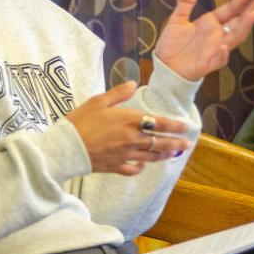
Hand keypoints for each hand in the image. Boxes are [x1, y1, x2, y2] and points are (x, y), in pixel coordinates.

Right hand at [67, 81, 192, 175]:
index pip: (159, 123)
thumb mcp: (97, 101)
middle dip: (175, 143)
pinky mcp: (115, 166)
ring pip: (151, 157)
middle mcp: (132, 139)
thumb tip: (134, 84)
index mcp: (129, 121)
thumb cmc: (80, 121)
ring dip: (163, 155)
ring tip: (171, 154)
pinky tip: (143, 165)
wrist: (66, 147)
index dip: (175, 125)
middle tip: (187, 144)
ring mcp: (125, 155)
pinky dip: (140, 168)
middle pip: (160, 142)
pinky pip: (133, 169)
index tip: (186, 126)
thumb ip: (118, 93)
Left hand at [155, 0, 253, 81]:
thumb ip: (185, 2)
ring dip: (244, 28)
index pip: (229, 11)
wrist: (164, 67)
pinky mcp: (207, 64)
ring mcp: (214, 50)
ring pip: (234, 39)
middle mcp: (216, 36)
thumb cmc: (172, 45)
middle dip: (250, 12)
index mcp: (210, 24)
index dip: (239, 2)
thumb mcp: (177, 19)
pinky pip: (218, 60)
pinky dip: (222, 54)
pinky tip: (223, 47)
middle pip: (237, 23)